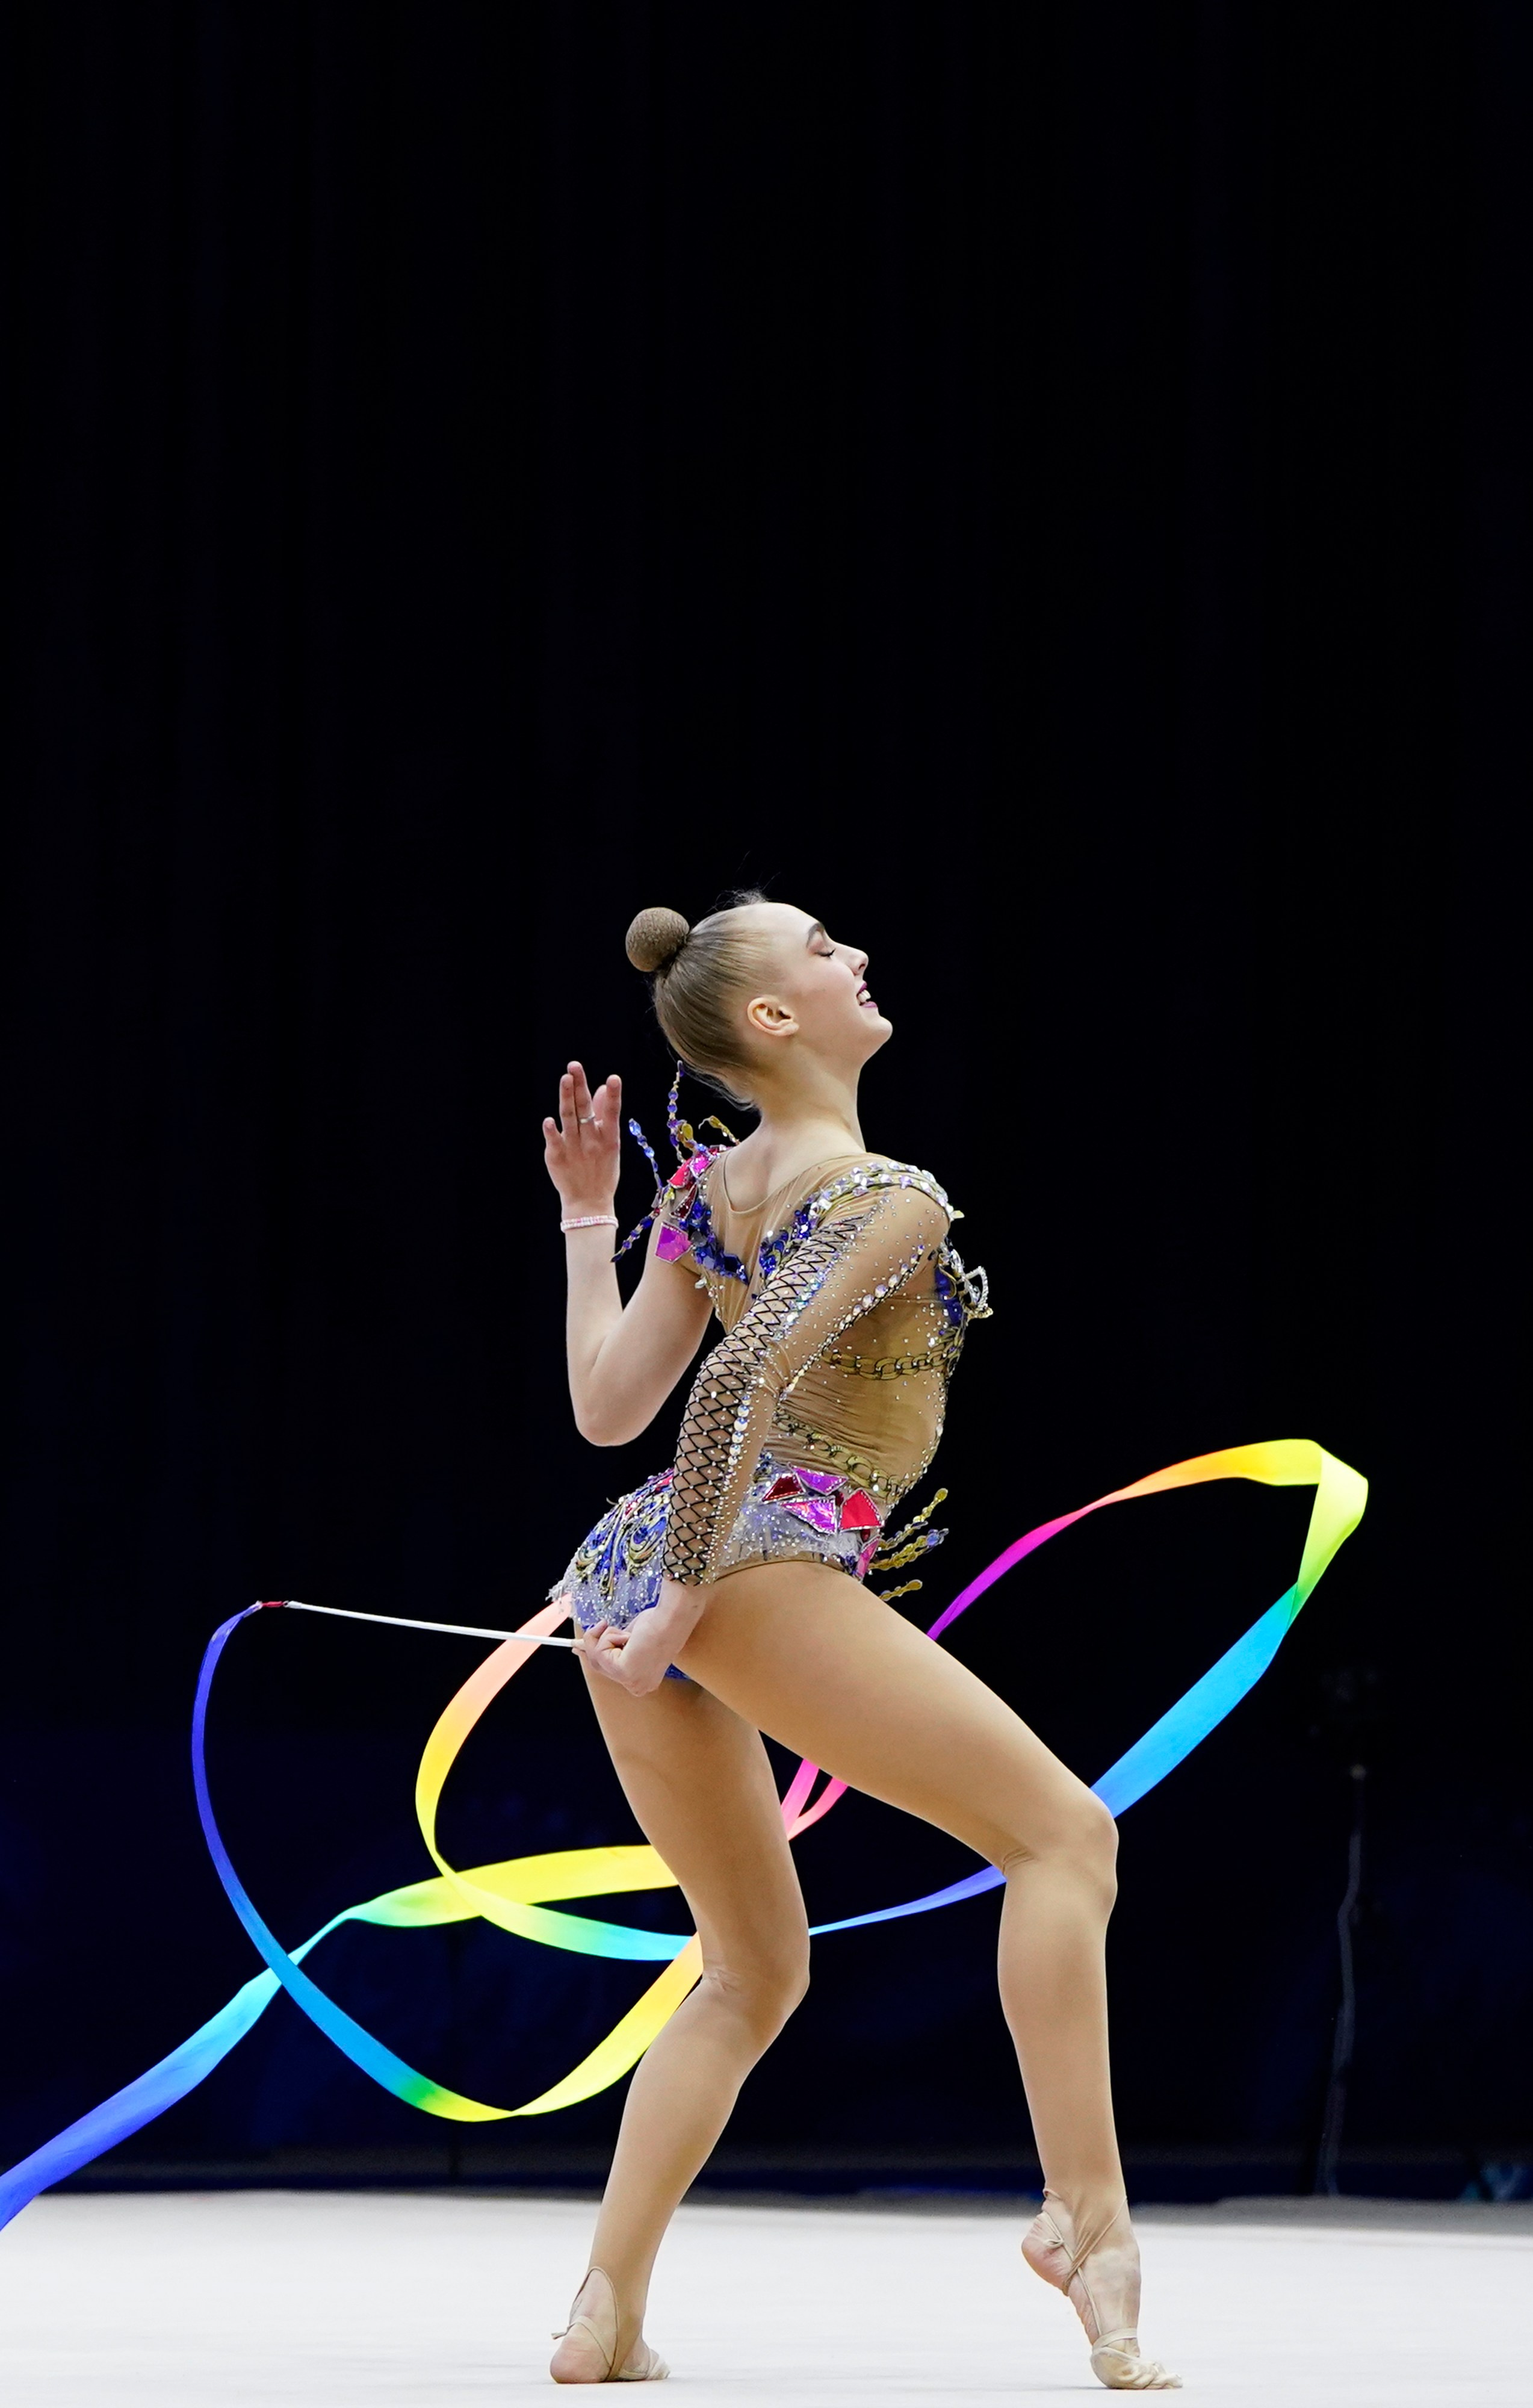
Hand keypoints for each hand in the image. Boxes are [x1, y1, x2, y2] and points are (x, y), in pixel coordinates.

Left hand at [543, 1060, 621, 1212]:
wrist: (589, 1203)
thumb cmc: (602, 1170)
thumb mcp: (610, 1144)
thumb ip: (605, 1115)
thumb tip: (602, 1088)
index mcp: (609, 1138)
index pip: (612, 1113)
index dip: (613, 1095)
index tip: (613, 1078)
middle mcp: (591, 1142)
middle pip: (585, 1109)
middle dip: (580, 1086)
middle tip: (574, 1066)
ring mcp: (573, 1148)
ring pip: (569, 1119)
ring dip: (566, 1098)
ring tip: (565, 1079)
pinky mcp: (556, 1157)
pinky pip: (553, 1141)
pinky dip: (551, 1130)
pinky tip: (548, 1120)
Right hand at [576, 1578, 707, 1695]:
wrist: (672, 1619)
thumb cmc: (658, 1624)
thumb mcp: (629, 1637)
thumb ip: (610, 1645)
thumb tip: (586, 1643)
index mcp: (642, 1682)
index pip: (609, 1673)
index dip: (593, 1658)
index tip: (578, 1648)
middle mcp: (638, 1687)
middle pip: (599, 1667)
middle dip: (590, 1647)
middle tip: (582, 1635)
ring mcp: (631, 1682)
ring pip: (597, 1657)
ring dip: (606, 1636)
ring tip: (625, 1632)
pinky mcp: (624, 1671)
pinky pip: (600, 1650)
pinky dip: (610, 1636)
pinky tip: (628, 1636)